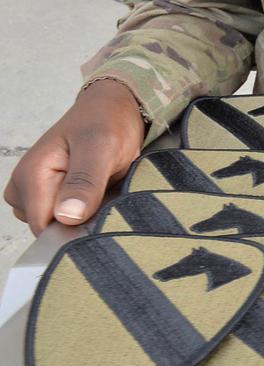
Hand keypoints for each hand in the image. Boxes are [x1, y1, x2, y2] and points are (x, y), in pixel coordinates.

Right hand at [4, 80, 145, 234]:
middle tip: (106, 200)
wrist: (111, 110)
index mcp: (32, 175)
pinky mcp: (50, 194)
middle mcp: (26, 186)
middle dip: (79, 225)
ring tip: (104, 194)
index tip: (99, 220)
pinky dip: (84, 214)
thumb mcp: (101, 148)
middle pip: (49, 230)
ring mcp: (36, 191)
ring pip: (57, 226)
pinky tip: (99, 198)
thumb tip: (66, 216)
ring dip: (84, 219)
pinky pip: (64, 218)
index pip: (42, 228)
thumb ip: (85, 182)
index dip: (72, 233)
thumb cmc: (105, 123)